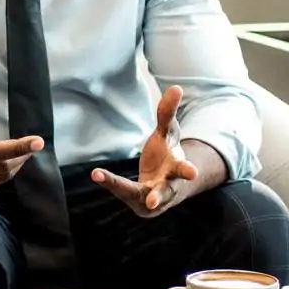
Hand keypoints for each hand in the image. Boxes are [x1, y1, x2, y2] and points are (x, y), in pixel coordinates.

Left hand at [91, 86, 199, 217]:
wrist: (168, 183)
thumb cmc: (168, 155)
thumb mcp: (167, 133)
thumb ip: (168, 113)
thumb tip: (177, 87)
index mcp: (177, 170)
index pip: (182, 170)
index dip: (187, 171)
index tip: (192, 172)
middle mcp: (166, 187)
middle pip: (164, 192)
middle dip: (159, 196)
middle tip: (151, 201)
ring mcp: (151, 198)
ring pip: (140, 197)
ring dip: (124, 191)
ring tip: (103, 178)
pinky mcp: (136, 201)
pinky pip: (122, 191)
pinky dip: (110, 182)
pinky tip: (96, 174)